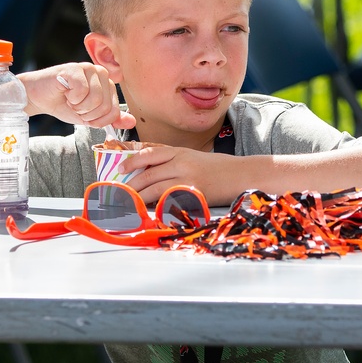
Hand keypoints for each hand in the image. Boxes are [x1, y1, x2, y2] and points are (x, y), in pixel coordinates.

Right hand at [20, 63, 135, 129]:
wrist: (39, 97)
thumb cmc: (64, 104)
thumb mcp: (90, 116)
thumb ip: (110, 118)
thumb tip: (132, 122)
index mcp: (108, 84)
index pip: (113, 112)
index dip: (96, 120)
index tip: (83, 114)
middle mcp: (101, 73)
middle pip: (105, 106)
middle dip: (86, 114)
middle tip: (74, 106)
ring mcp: (88, 68)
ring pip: (95, 100)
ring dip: (78, 107)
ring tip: (70, 99)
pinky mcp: (75, 68)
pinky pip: (82, 92)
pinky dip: (71, 99)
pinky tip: (64, 92)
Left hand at [120, 147, 239, 204]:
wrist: (242, 174)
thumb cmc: (219, 168)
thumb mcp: (194, 156)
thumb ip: (173, 159)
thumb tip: (148, 167)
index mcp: (181, 151)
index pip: (150, 153)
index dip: (132, 161)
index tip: (120, 168)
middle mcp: (182, 163)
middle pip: (149, 173)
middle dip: (131, 184)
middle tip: (119, 192)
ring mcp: (188, 179)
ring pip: (155, 188)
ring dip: (139, 197)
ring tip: (127, 203)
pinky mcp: (194, 195)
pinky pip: (169, 201)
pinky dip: (156, 206)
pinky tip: (149, 210)